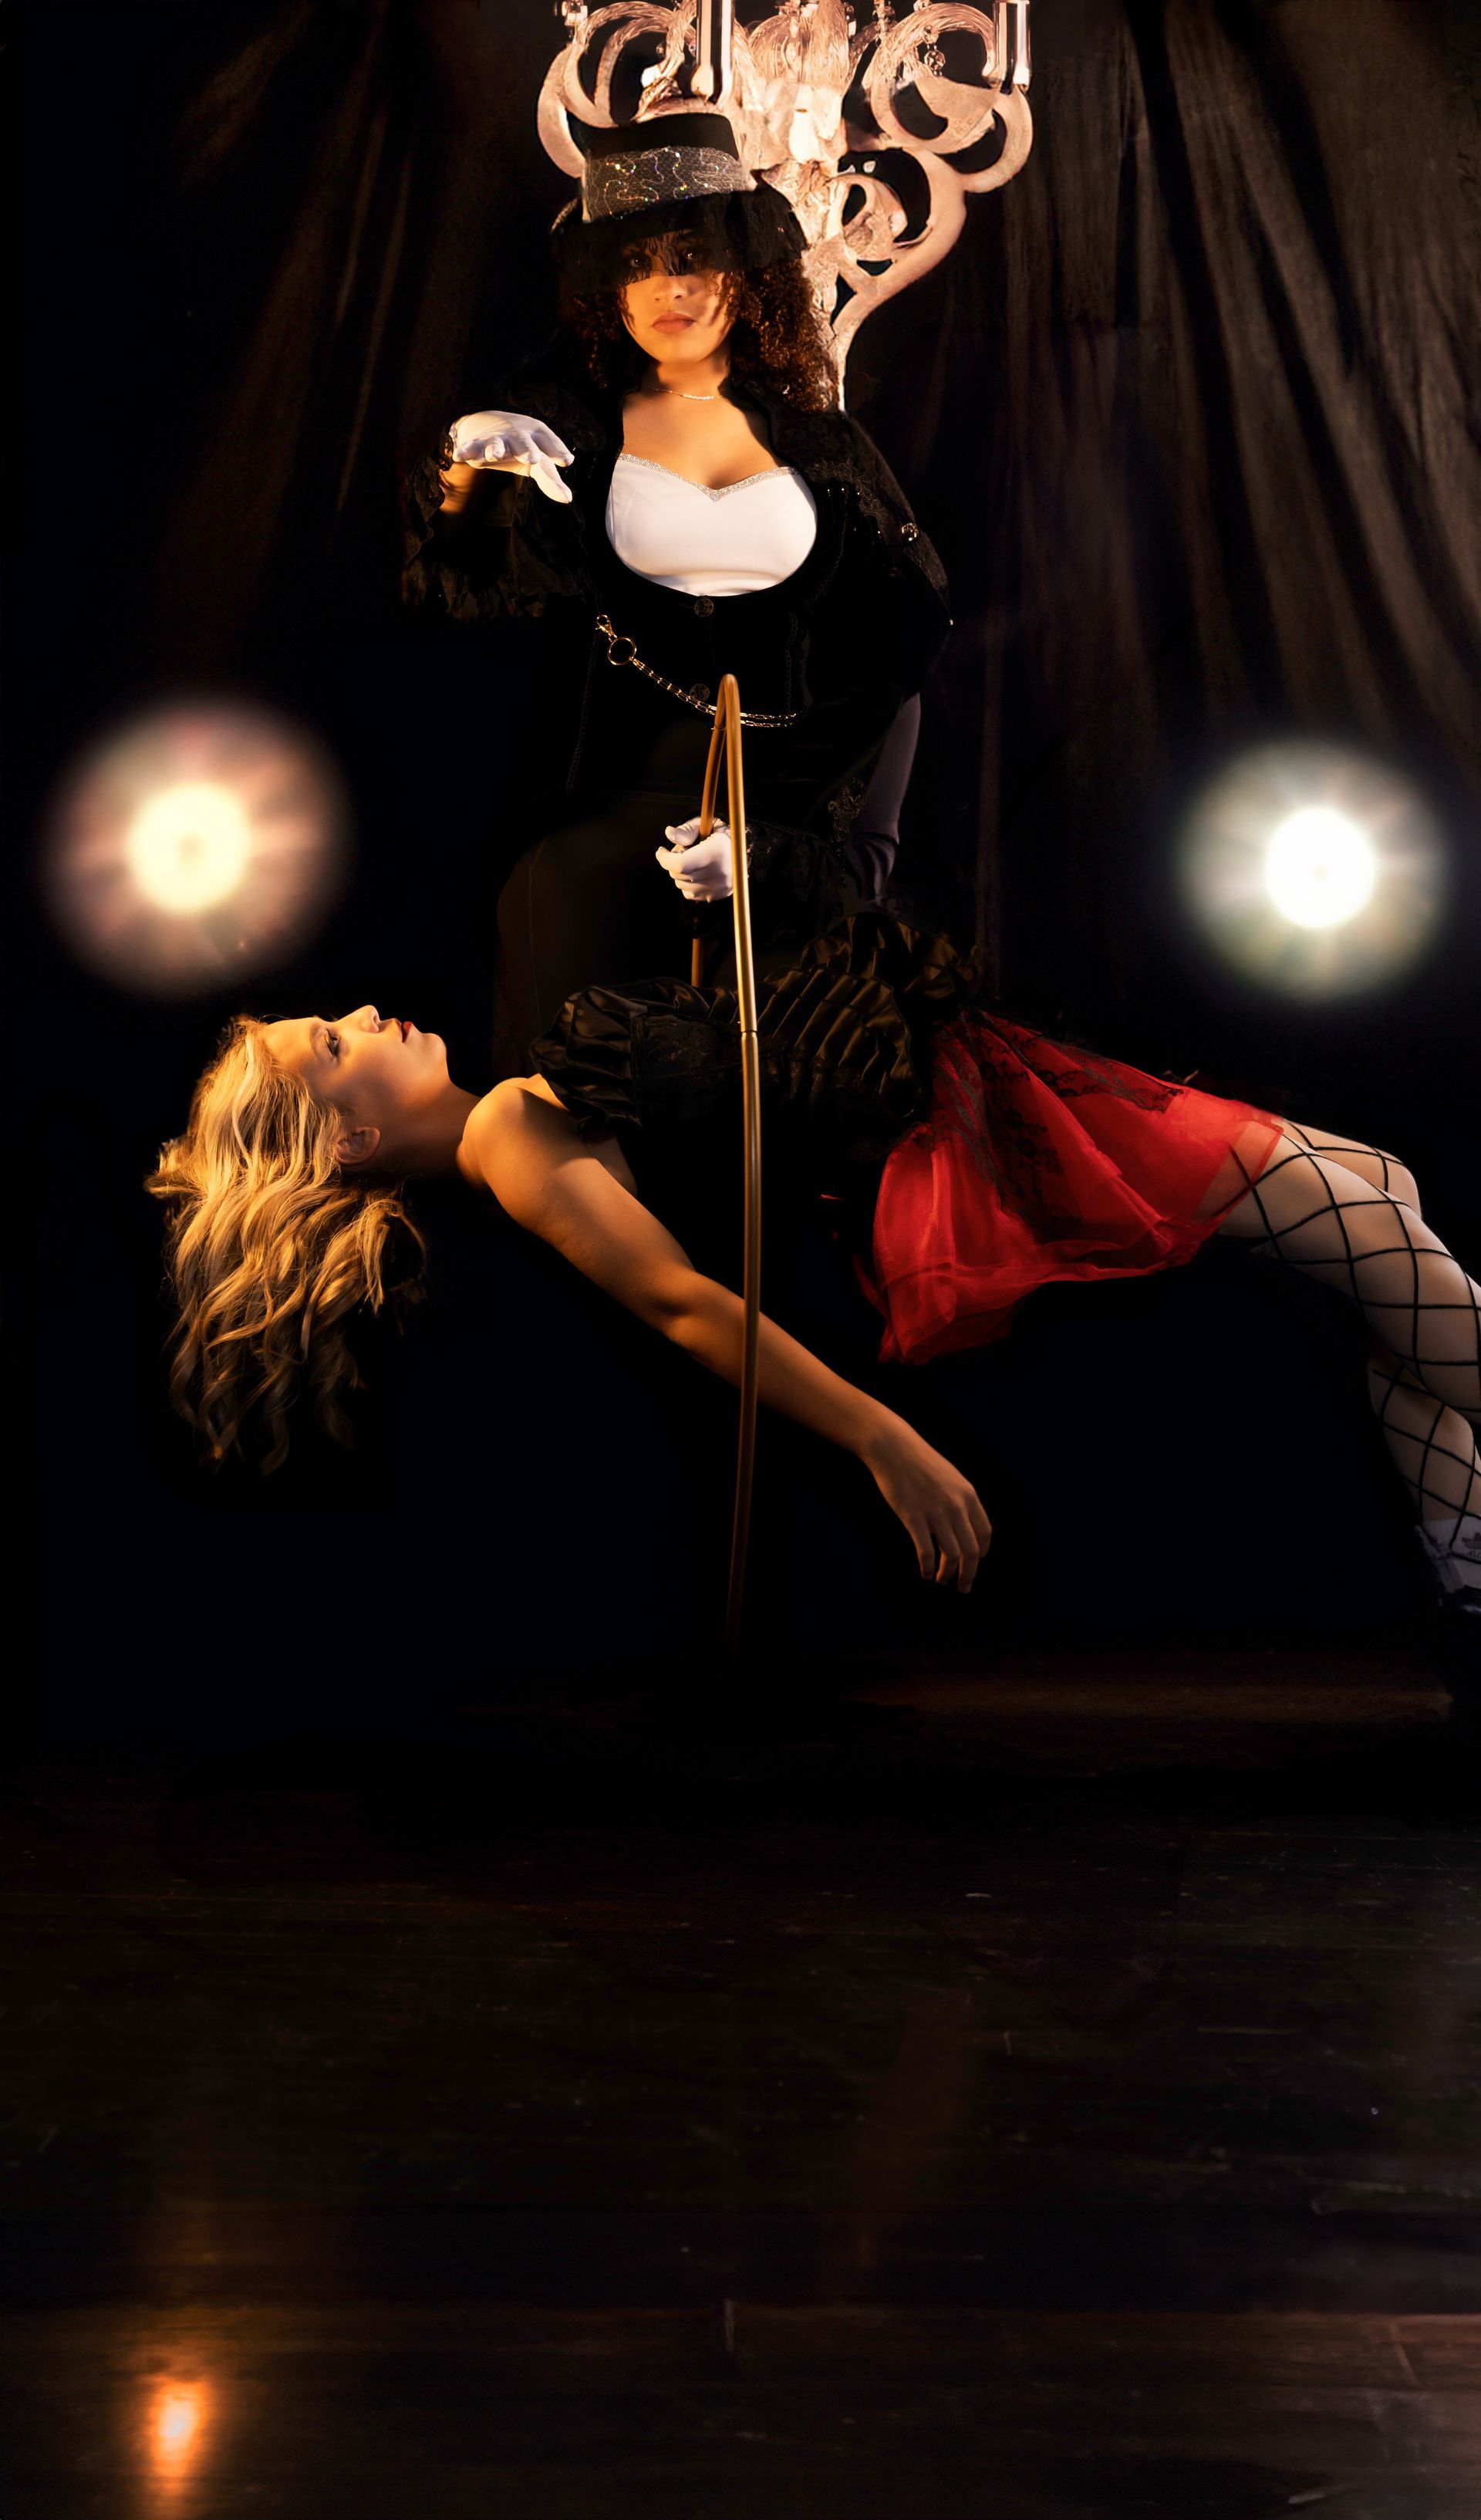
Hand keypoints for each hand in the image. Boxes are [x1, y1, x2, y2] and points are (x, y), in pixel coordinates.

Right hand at [445, 408, 574, 503]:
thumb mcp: (538, 461)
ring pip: (496, 443)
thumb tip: (567, 499)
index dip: (557, 451)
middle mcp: (517, 436)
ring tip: (494, 455)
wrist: (491, 423)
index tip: (566, 461)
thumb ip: (551, 479)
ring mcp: (497, 440)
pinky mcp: (478, 445)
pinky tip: (458, 456)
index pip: (549, 444)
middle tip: (532, 458)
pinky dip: (466, 451)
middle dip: (526, 448)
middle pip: (523, 442)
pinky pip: (472, 448)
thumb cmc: (522, 447)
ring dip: (495, 448)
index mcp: (536, 437)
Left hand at [656, 816, 732, 901]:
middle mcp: (716, 873)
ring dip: (679, 873)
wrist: (747, 855)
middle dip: (672, 863)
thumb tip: (669, 833)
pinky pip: (688, 894)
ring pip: (681, 884)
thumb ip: (687, 830)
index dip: (665, 859)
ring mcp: (716, 888)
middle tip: (682, 851)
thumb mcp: (708, 825)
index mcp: (715, 853)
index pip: (681, 864)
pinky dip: (686, 884)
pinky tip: (696, 872)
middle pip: (678, 874)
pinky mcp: (715, 896)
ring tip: (692, 861)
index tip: (661, 851)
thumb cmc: (722, 836)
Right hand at [863, 1419, 991, 1591]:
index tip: (972, 1563)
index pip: (984, 1534)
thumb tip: (964, 1525)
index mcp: (968, 1496)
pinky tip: (925, 1573)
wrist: (894, 1448)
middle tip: (963, 1586)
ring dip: (948, 1573)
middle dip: (969, 1573)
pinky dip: (928, 1567)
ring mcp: (936, 1512)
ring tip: (941, 1579)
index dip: (981, 1554)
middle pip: (971, 1551)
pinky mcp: (913, 1517)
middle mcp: (956, 1506)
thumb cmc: (920, 1462)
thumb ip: (960, 1500)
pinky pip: (926, 1551)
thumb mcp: (950, 1478)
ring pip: (951, 1555)